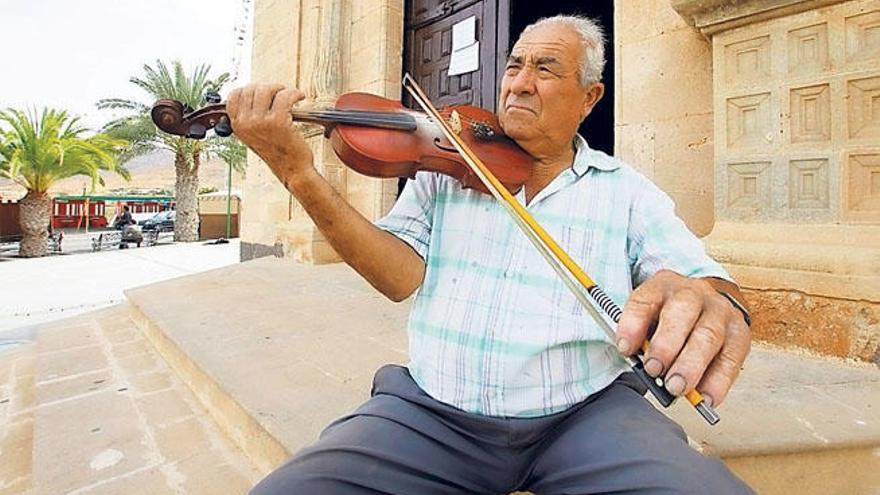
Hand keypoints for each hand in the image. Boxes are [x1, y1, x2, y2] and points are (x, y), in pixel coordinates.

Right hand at [227, 84, 314, 185]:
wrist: (292, 170)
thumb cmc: (278, 152)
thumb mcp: (255, 135)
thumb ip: (250, 117)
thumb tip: (256, 93)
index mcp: (237, 126)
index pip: (234, 95)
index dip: (249, 89)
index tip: (263, 91)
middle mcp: (245, 123)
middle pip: (251, 89)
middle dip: (268, 87)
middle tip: (280, 92)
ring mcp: (260, 122)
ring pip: (267, 90)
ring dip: (281, 88)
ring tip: (290, 94)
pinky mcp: (278, 121)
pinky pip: (285, 96)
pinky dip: (295, 93)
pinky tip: (299, 96)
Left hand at [616, 270, 750, 405]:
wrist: (706, 305)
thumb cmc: (668, 318)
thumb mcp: (648, 317)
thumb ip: (641, 337)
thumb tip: (640, 365)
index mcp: (663, 285)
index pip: (645, 300)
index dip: (633, 324)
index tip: (625, 348)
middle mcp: (694, 293)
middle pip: (682, 313)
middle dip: (666, 345)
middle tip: (654, 371)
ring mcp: (720, 311)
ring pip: (709, 335)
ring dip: (691, 365)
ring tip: (677, 387)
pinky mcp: (739, 333)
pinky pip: (731, 357)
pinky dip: (718, 381)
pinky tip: (705, 397)